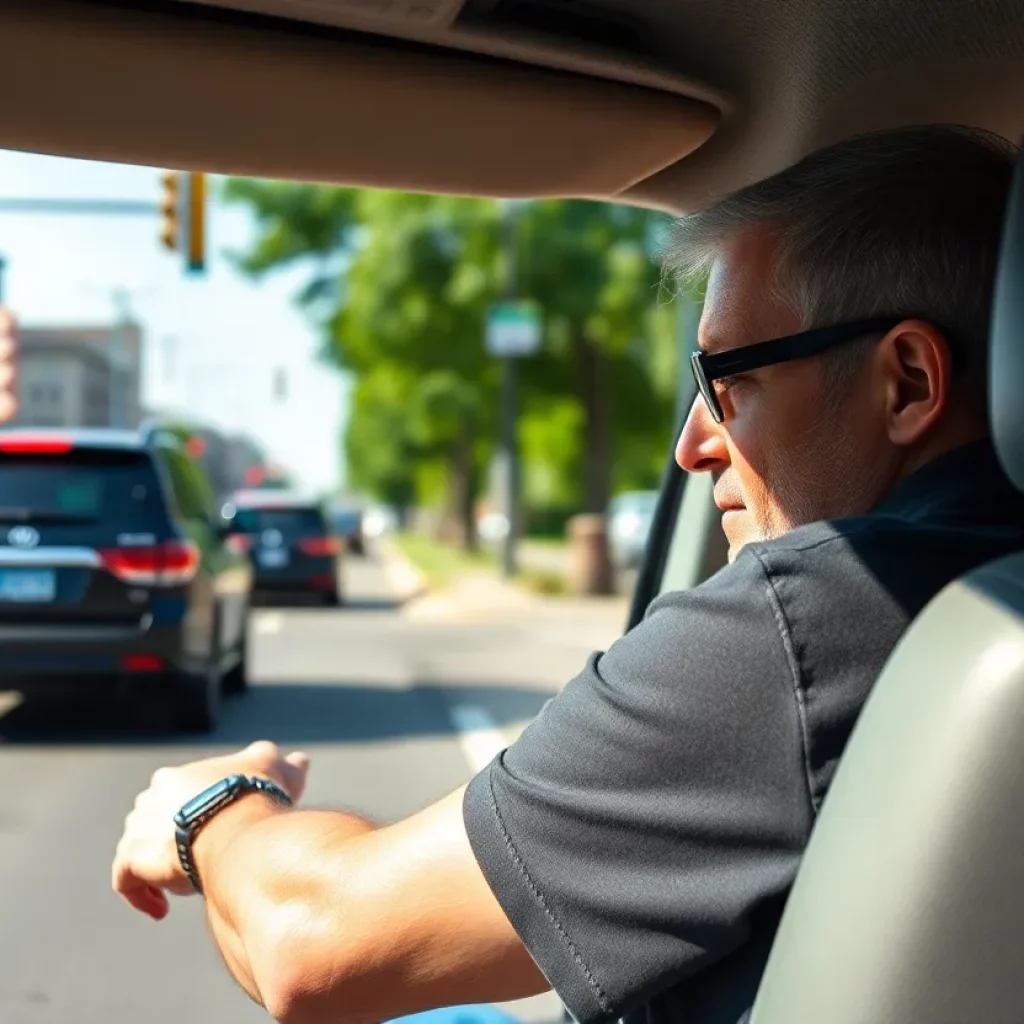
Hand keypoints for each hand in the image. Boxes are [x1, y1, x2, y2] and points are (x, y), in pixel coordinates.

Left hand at [112, 740, 309, 919]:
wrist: (240, 831)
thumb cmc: (258, 799)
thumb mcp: (277, 772)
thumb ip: (285, 766)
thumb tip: (298, 760)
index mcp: (176, 777)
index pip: (176, 797)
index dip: (194, 817)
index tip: (212, 834)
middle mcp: (149, 799)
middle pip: (153, 824)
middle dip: (173, 844)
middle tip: (201, 860)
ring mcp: (137, 829)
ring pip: (137, 853)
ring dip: (158, 871)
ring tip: (187, 885)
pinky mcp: (132, 860)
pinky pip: (126, 881)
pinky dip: (141, 895)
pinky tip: (162, 909)